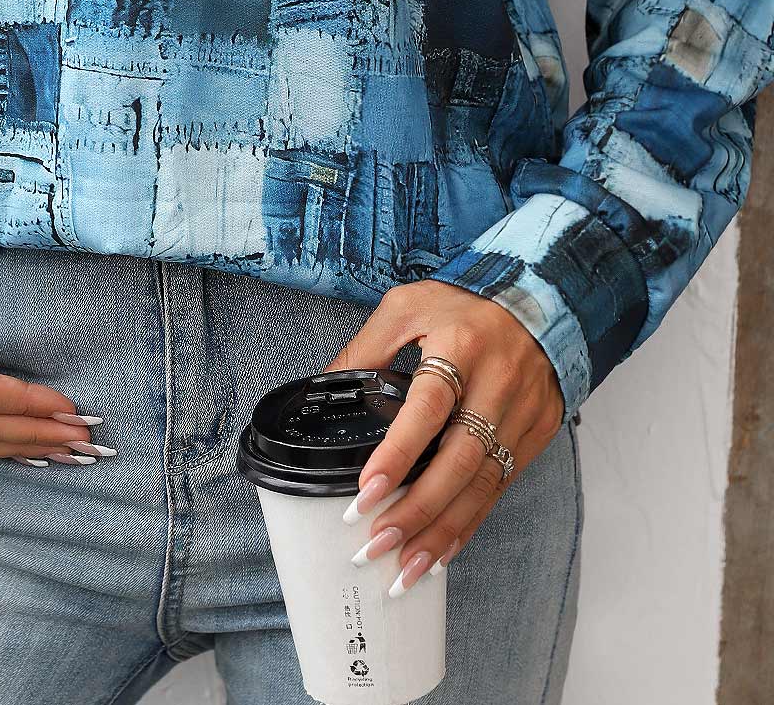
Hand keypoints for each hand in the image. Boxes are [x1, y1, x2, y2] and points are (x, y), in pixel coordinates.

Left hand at [321, 279, 564, 592]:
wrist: (541, 296)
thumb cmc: (465, 302)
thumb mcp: (408, 306)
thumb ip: (368, 346)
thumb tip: (322, 386)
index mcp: (461, 344)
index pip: (429, 406)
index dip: (399, 453)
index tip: (367, 492)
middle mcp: (498, 382)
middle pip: (458, 459)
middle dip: (416, 510)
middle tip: (375, 543)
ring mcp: (523, 411)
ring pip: (482, 484)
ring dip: (441, 531)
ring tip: (403, 567)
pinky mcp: (538, 432)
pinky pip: (501, 488)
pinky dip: (470, 523)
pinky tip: (442, 551)